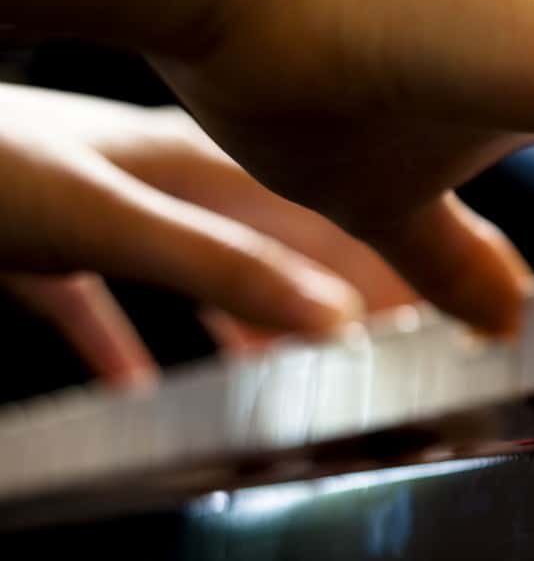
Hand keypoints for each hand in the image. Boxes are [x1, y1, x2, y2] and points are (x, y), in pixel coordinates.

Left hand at [0, 83, 416, 383]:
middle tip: (390, 347)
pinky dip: (149, 353)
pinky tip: (147, 389)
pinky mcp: (67, 250)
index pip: (331, 225)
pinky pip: (128, 309)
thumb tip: (330, 318)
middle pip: (287, 251)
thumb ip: (222, 268)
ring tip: (298, 369)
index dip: (391, 272)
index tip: (440, 316)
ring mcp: (125, 213)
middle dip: (342, 300)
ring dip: (259, 326)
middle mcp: (177, 185)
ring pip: (220, 277)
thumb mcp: (114, 221)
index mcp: (208, 171)